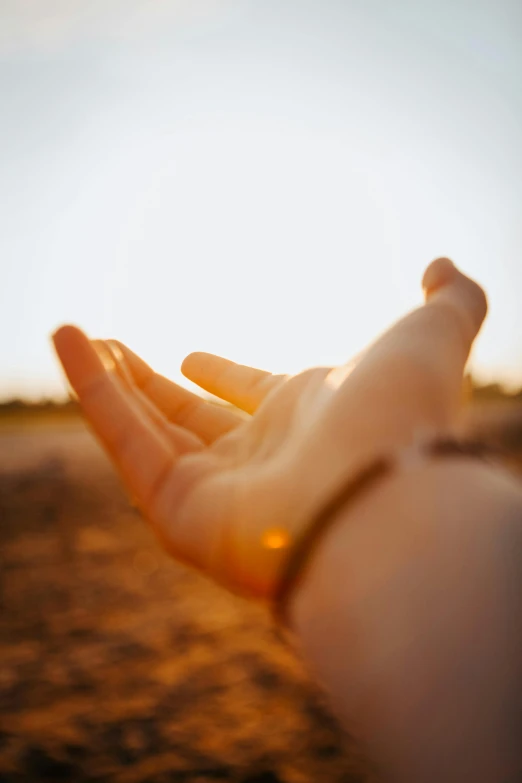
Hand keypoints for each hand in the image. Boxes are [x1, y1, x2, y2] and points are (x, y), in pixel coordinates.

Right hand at [52, 258, 486, 597]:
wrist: (385, 500)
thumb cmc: (406, 415)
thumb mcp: (433, 333)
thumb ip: (451, 296)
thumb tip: (443, 264)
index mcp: (310, 419)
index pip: (253, 395)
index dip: (222, 373)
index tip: (192, 355)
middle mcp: (263, 460)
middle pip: (192, 417)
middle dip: (152, 383)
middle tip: (114, 347)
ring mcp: (218, 490)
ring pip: (149, 431)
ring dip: (110, 385)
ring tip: (76, 336)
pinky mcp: (177, 513)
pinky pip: (124, 443)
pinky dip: (93, 393)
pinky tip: (68, 341)